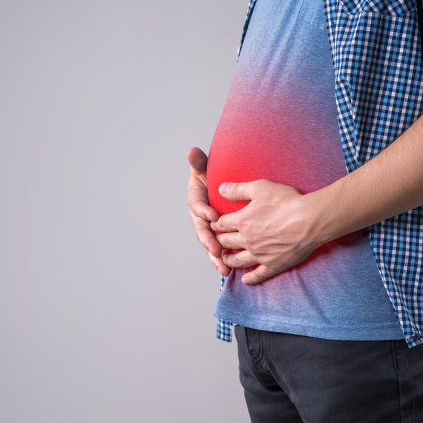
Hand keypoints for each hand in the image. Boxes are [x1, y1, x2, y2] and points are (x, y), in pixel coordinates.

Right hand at [187, 147, 229, 275]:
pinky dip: (223, 261)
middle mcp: (200, 218)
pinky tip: (230, 271)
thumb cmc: (214, 175)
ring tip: (224, 268)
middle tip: (216, 249)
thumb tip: (192, 151)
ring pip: (209, 244)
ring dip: (215, 257)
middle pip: (202, 231)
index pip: (197, 207)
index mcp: (196, 201)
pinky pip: (219, 250)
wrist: (225, 186)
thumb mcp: (207, 167)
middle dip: (209, 241)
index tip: (213, 215)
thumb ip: (199, 162)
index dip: (204, 211)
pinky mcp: (218, 236)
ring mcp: (208, 229)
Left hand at [210, 180, 321, 284]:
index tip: (215, 224)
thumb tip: (220, 189)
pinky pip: (257, 275)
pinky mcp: (273, 264)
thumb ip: (238, 189)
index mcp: (242, 221)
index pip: (221, 224)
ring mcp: (259, 254)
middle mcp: (247, 240)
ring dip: (228, 259)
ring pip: (237, 260)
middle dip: (219, 241)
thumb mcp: (260, 188)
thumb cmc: (288, 202)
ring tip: (225, 259)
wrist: (310, 220)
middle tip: (217, 241)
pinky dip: (250, 279)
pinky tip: (245, 280)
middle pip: (225, 243)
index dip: (216, 223)